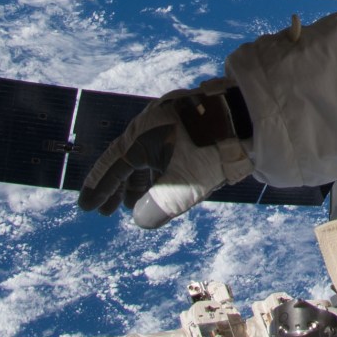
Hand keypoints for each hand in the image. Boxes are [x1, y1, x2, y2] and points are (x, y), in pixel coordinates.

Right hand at [76, 80, 252, 227]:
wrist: (250, 116)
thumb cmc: (213, 148)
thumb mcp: (183, 185)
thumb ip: (158, 207)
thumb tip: (141, 220)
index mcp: (142, 135)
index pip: (112, 166)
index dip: (99, 188)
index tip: (86, 206)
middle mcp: (153, 125)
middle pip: (127, 160)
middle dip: (117, 187)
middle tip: (108, 211)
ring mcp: (172, 123)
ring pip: (148, 156)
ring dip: (139, 181)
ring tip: (134, 203)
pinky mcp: (191, 125)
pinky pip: (164, 151)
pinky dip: (157, 170)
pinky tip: (162, 183)